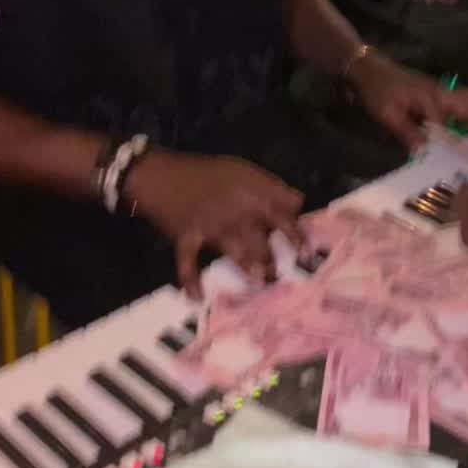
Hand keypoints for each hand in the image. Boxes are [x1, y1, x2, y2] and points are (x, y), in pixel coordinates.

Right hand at [128, 151, 302, 298]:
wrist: (161, 174)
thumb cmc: (206, 172)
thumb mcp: (243, 170)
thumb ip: (271, 187)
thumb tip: (298, 201)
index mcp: (252, 194)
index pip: (284, 216)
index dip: (298, 236)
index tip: (306, 253)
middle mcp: (236, 212)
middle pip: (263, 242)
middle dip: (272, 261)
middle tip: (278, 274)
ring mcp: (211, 227)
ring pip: (236, 254)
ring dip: (249, 271)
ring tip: (260, 283)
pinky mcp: (187, 238)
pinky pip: (188, 263)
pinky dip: (191, 281)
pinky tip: (197, 298)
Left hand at [348, 51, 467, 148]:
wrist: (371, 68)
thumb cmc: (378, 90)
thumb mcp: (387, 114)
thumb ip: (407, 132)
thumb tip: (425, 153)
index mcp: (432, 98)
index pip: (451, 126)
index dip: (464, 145)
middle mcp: (443, 93)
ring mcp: (443, 92)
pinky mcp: (440, 94)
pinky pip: (464, 103)